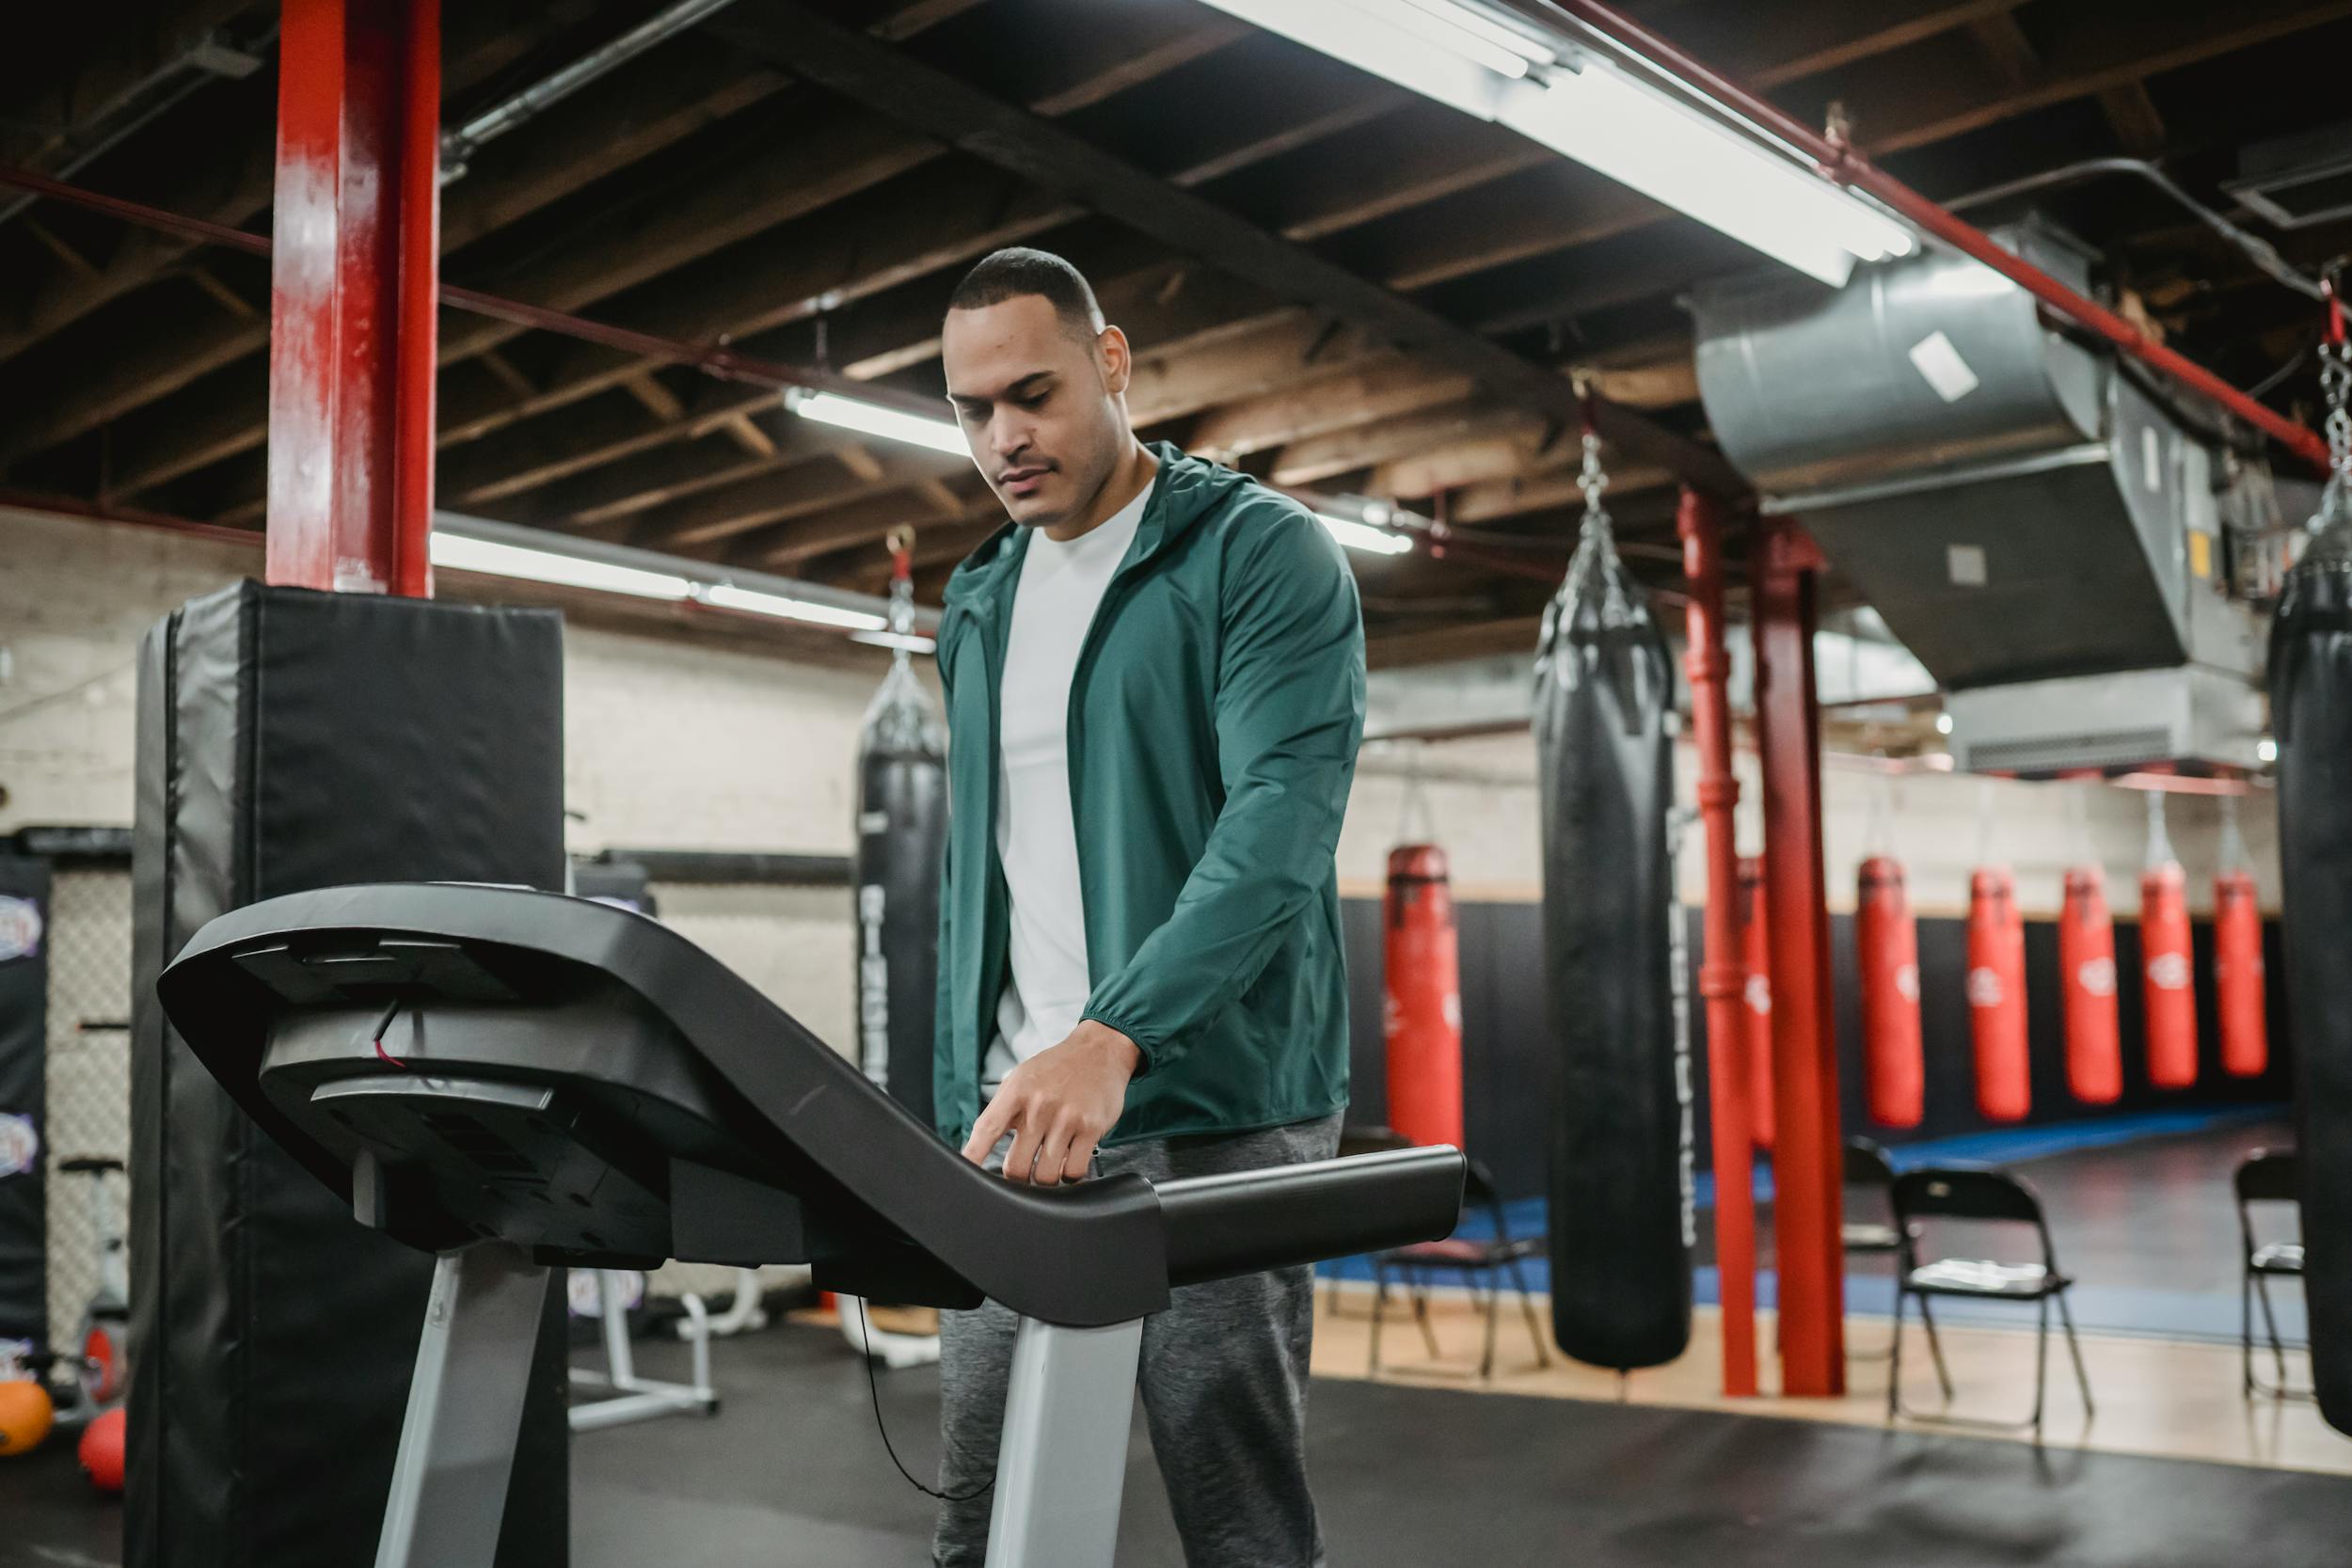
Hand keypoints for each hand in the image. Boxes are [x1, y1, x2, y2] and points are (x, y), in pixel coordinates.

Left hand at [962, 1021, 1140, 1185]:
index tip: (966, 1177)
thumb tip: (978, 1150)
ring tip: (1048, 1166)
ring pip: (1046, 1176)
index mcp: (1017, 1091)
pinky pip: (1074, 1171)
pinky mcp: (1092, 1128)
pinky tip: (1068, 1164)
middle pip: (1016, 1167)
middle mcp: (1040, 1105)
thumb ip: (1002, 1112)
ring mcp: (1067, 1118)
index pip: (987, 1129)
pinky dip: (1069, 1176)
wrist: (1099, 1051)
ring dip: (1045, 1179)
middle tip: (1023, 1171)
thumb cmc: (1055, 1070)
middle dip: (1018, 1176)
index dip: (973, 1156)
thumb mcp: (1022, 1079)